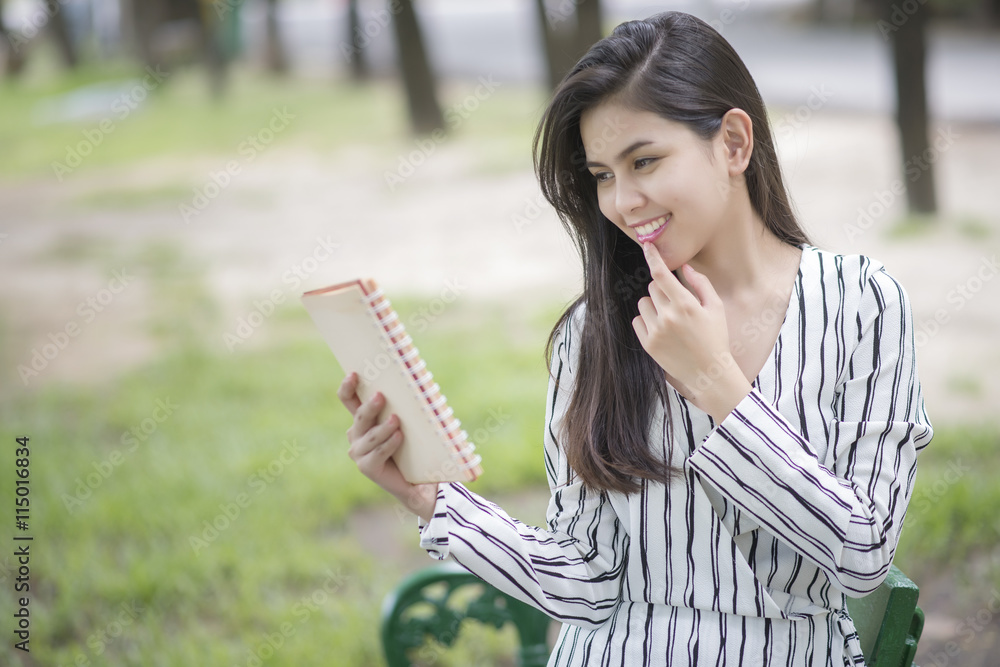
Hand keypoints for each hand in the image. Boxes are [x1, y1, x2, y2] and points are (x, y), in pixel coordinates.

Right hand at [337, 372, 438, 520]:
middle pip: (359, 416)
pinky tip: (399, 437)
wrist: (417, 479)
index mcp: (362, 419)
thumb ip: (402, 407)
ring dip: (383, 427)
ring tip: (396, 420)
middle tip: (382, 397)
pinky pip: (377, 453)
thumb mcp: (407, 423)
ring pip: (369, 436)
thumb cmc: (412, 445)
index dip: (348, 387)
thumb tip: (413, 383)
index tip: (354, 374)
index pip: (348, 400)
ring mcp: (359, 452)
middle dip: (369, 406)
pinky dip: (388, 444)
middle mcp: (356, 434)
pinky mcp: (366, 467)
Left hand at [632, 242, 749, 420]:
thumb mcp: (716, 308)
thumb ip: (700, 284)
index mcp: (686, 305)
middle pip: (652, 288)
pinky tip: (662, 329)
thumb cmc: (716, 337)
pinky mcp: (648, 344)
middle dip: (662, 291)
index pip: (661, 274)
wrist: (709, 372)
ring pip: (643, 303)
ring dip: (653, 305)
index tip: (646, 245)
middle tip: (677, 304)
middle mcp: (668, 316)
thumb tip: (684, 267)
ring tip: (669, 318)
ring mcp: (656, 331)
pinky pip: (638, 320)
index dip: (652, 257)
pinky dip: (647, 321)